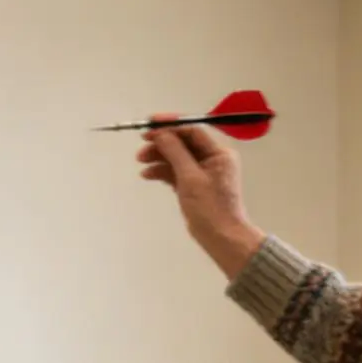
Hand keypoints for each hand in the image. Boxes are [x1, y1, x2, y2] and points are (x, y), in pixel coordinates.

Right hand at [136, 119, 264, 278]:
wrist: (221, 238)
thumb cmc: (209, 208)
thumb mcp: (190, 178)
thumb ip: (175, 153)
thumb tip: (161, 133)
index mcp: (218, 153)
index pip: (193, 131)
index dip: (171, 125)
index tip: (150, 124)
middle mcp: (212, 159)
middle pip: (183, 143)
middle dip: (162, 144)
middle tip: (142, 146)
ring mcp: (203, 173)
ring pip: (177, 158)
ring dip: (159, 158)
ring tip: (141, 162)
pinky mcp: (194, 186)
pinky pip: (176, 172)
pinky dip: (162, 172)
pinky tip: (148, 174)